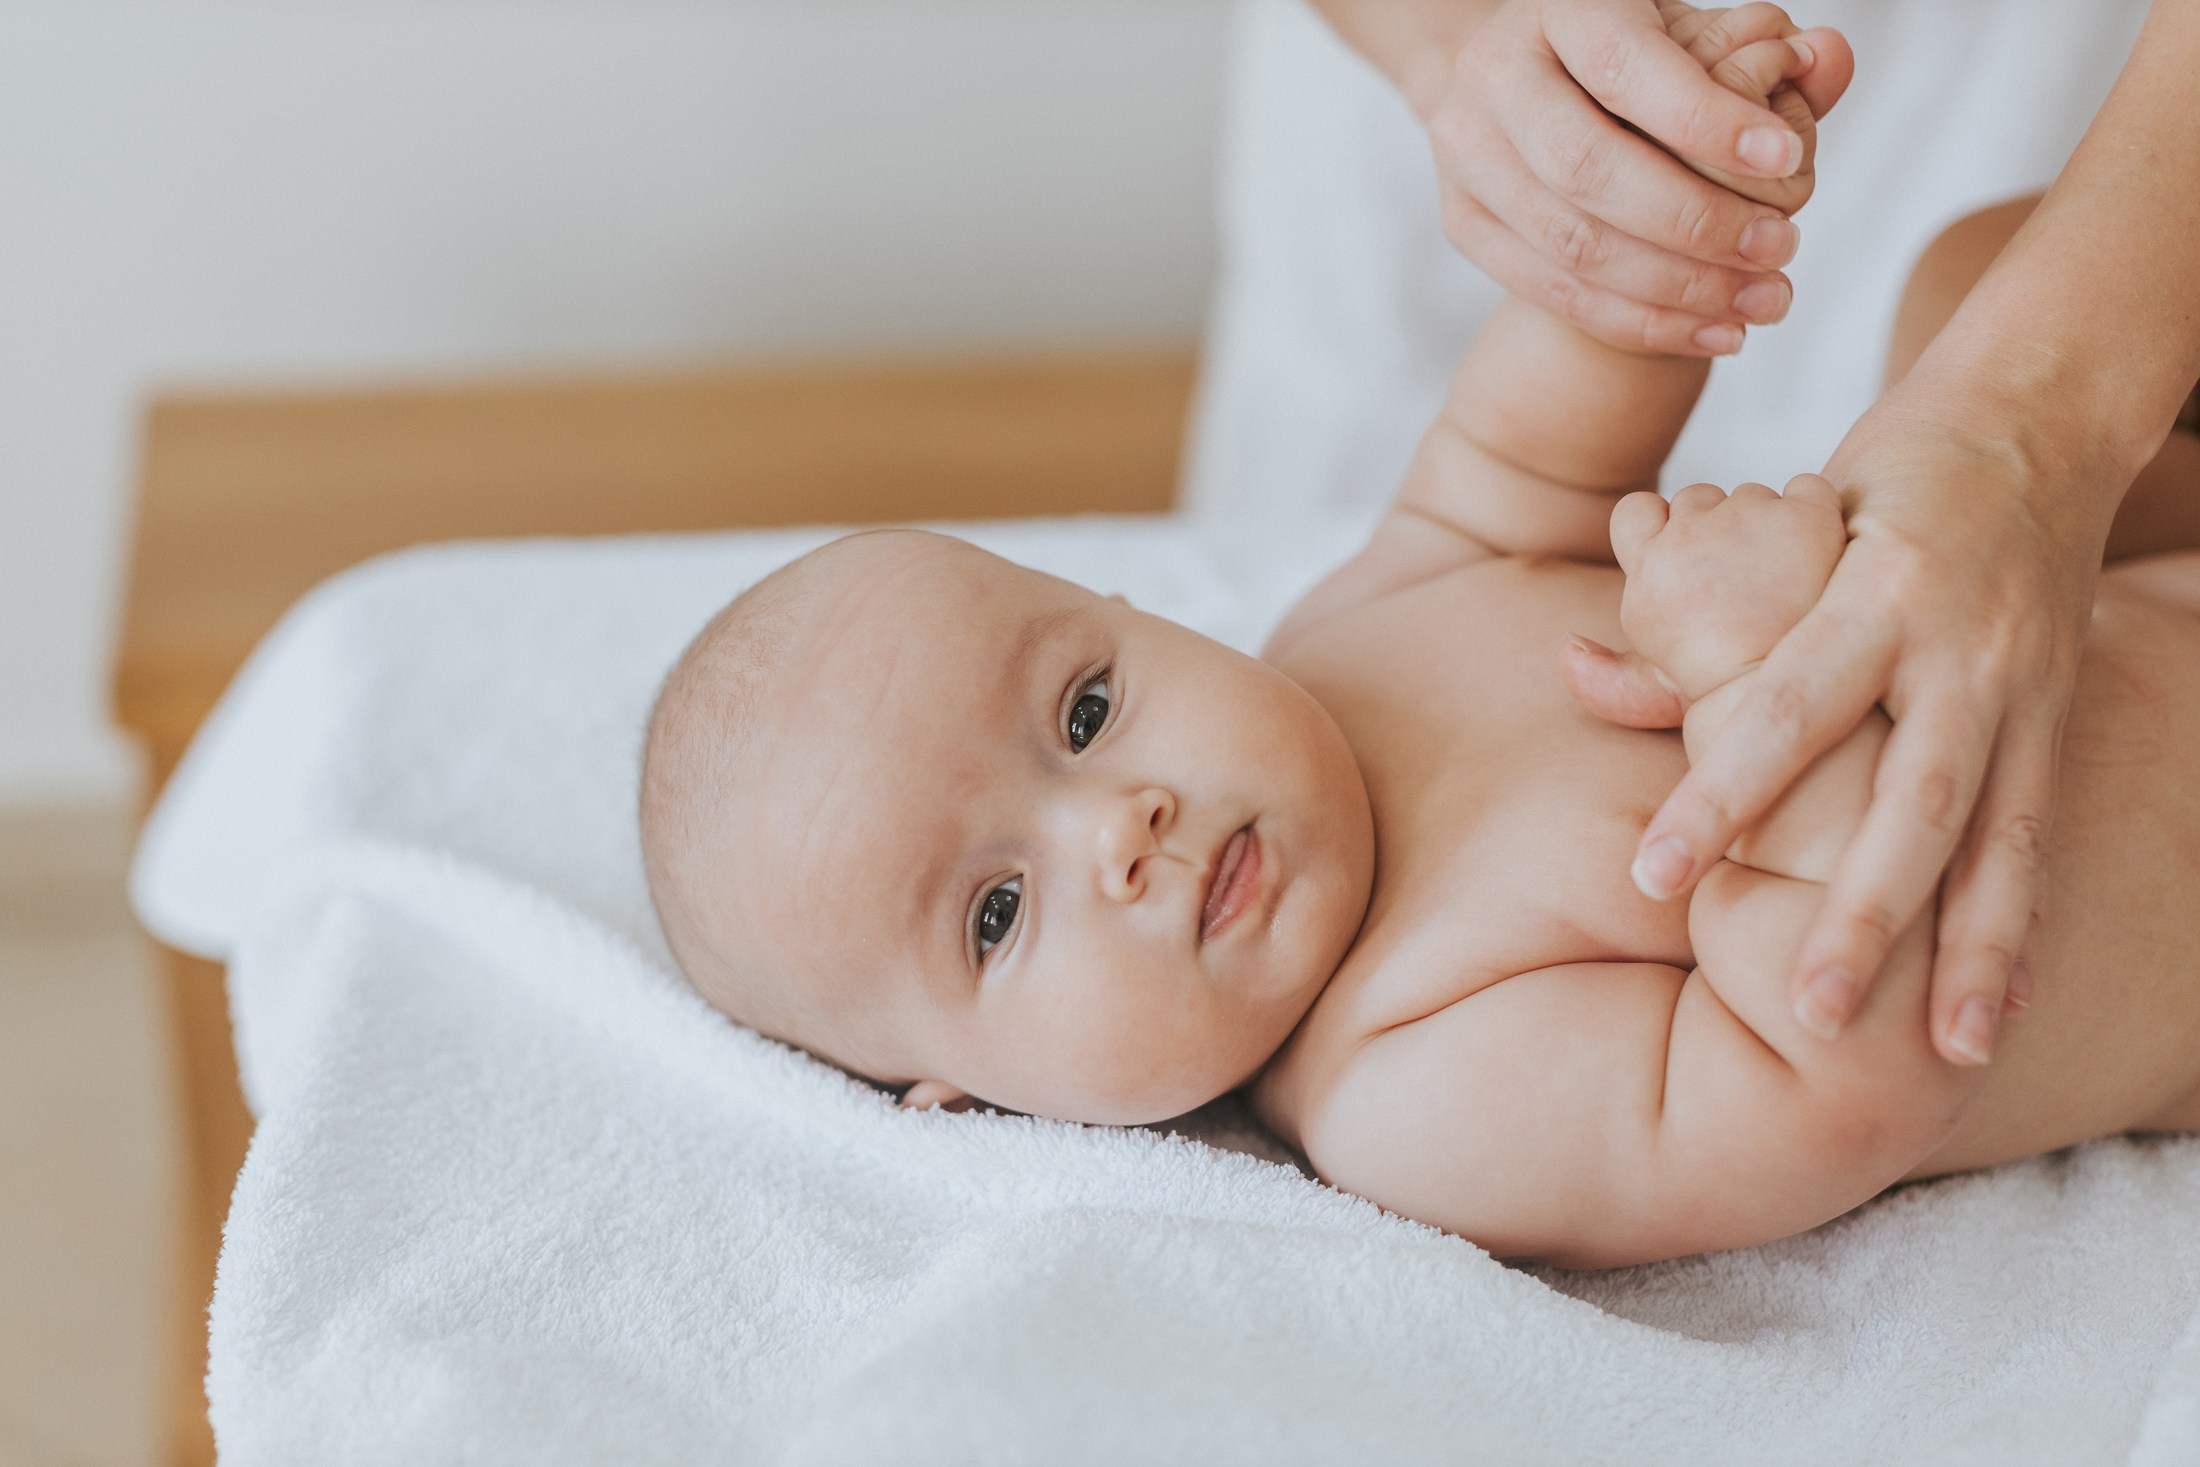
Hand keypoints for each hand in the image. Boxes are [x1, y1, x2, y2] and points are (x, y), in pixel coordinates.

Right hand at [1415, 0, 1853, 355]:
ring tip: (1761, 302)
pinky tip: (1713, 333)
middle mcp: (1494, 75)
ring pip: (1569, 242)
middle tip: (1781, 248)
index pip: (1626, 69)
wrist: (1525, 91)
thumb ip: (1766, 52)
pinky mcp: (1463, 222)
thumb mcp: (1690, 37)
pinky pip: (1551, 290)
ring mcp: (1466, 154)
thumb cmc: (1631, 61)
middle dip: (1693, 220)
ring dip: (1675, 287)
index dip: (1704, 120)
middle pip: (1587, 167)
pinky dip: (1638, 322)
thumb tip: (1832, 58)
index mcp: (1557, 8)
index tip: (1788, 160)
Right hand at [1609, 475, 1846, 697]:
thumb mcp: (1657, 684)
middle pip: (1698, 499)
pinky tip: (1818, 554)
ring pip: (1753, 494)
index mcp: (1649, 566)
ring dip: (1767, 524)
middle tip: (1745, 581)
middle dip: (1718, 528)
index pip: (1636, 510)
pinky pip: (1808, 489)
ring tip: (1786, 579)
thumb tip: (1566, 647)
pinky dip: (1814, 512)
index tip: (1685, 558)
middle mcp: (1691, 531)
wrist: (1790, 690)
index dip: (1659, 525)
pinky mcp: (1806, 514)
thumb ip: (1607, 670)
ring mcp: (1749, 517)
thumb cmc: (1726, 693)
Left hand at [1628, 388, 2116, 1065]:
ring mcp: (2025, 690)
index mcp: (1879, 592)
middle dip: (1863, 914)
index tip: (1652, 879)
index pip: (1787, 709)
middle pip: (1911, 800)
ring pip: (2001, 836)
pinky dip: (2023, 924)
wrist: (2041, 417)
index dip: (1719, 797)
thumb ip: (1686, 619)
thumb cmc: (1875, 477)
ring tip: (1947, 1055)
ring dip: (1971, 951)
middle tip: (1809, 1015)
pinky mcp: (2060, 718)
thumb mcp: (1782, 522)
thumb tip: (1570, 669)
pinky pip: (2043, 834)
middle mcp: (1963, 649)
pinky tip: (2001, 1013)